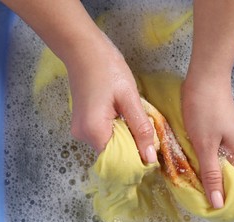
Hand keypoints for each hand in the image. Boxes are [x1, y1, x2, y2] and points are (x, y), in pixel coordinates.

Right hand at [67, 36, 156, 162]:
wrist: (82, 48)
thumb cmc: (106, 67)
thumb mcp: (129, 97)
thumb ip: (140, 128)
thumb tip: (150, 157)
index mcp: (94, 131)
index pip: (118, 161)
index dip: (137, 158)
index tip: (153, 151)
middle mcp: (83, 136)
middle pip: (113, 155)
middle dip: (133, 147)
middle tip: (148, 132)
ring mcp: (80, 130)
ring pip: (109, 145)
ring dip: (126, 138)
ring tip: (135, 120)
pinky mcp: (82, 124)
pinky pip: (103, 136)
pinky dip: (117, 131)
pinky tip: (124, 117)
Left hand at [182, 74, 233, 208]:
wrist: (203, 78)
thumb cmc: (205, 111)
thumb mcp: (206, 145)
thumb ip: (211, 174)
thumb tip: (218, 204)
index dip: (221, 198)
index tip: (204, 207)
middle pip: (224, 176)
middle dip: (209, 186)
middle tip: (189, 194)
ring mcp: (226, 141)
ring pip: (214, 165)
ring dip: (201, 172)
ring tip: (185, 181)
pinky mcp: (215, 133)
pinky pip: (208, 153)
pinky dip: (198, 159)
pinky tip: (186, 163)